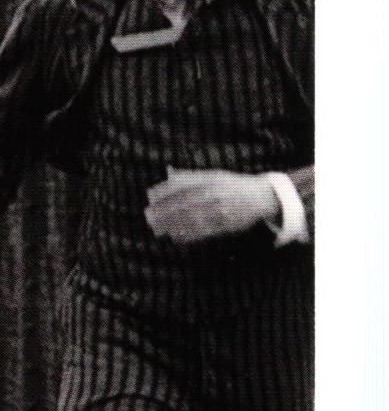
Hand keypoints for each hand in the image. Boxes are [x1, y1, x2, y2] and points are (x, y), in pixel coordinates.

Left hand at [143, 168, 278, 244]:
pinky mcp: (228, 224)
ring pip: (193, 218)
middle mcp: (215, 192)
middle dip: (165, 210)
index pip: (184, 183)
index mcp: (211, 178)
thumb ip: (191, 175)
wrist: (262, 196)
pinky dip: (190, 235)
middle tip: (148, 216)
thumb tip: (168, 172)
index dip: (165, 189)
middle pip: (185, 201)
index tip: (150, 196)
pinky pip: (206, 231)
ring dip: (173, 224)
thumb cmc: (232, 185)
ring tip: (157, 229)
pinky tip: (176, 237)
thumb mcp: (213, 175)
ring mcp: (222, 208)